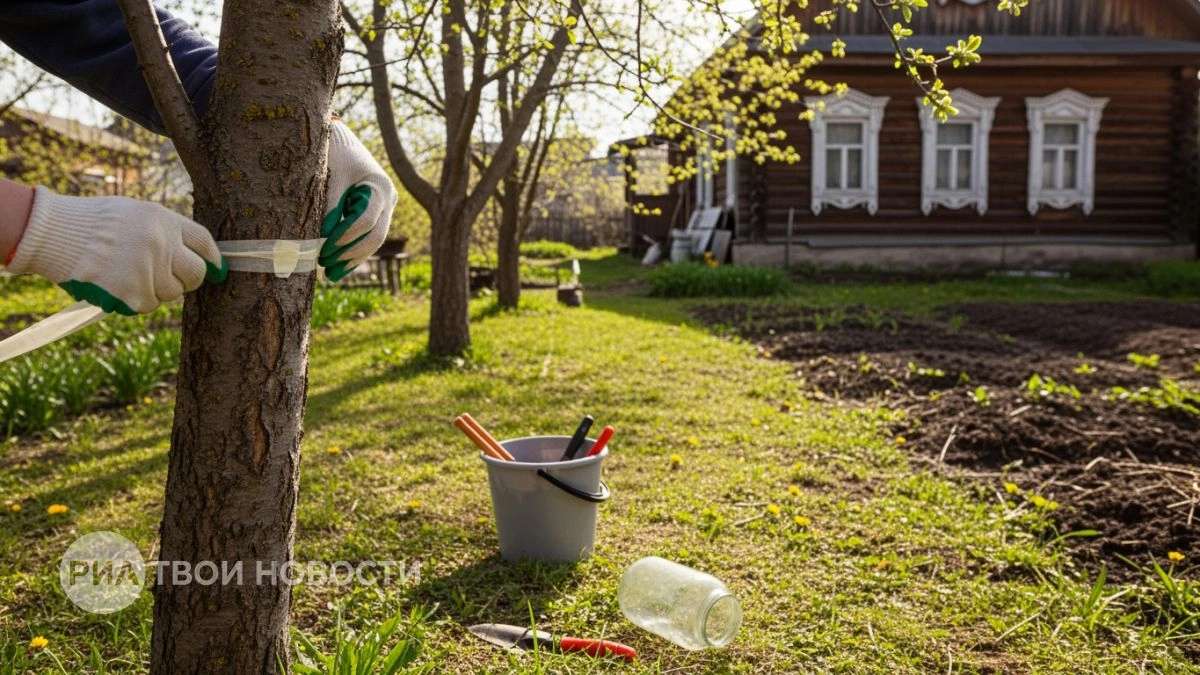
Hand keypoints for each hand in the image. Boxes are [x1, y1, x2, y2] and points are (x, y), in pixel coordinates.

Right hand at [6, 187, 225, 314]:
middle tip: (176, 280)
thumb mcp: (134, 213)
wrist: (51, 233)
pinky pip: (149, 304)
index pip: (203, 242)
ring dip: (158, 289)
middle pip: (196, 273)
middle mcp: (161, 243)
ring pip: (172, 293)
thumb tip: (194, 255)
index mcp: (163, 220)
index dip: (213, 258)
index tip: (217, 268)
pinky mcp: (131, 293)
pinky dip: (137, 299)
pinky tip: (118, 284)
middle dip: (189, 280)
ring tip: (131, 274)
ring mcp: (147, 269)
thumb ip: (164, 231)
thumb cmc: (92, 222)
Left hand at [321, 120, 397, 280]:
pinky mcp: (377, 213)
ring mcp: (386, 207)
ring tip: (330, 274)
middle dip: (350, 254)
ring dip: (352, 259)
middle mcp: (389, 199)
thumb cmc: (334, 153)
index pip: (366, 221)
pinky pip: (368, 237)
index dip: (344, 237)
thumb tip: (321, 238)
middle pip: (375, 236)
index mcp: (380, 186)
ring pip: (374, 241)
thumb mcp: (329, 176)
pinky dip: (353, 252)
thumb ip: (329, 206)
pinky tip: (338, 267)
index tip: (323, 248)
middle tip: (324, 264)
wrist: (342, 140)